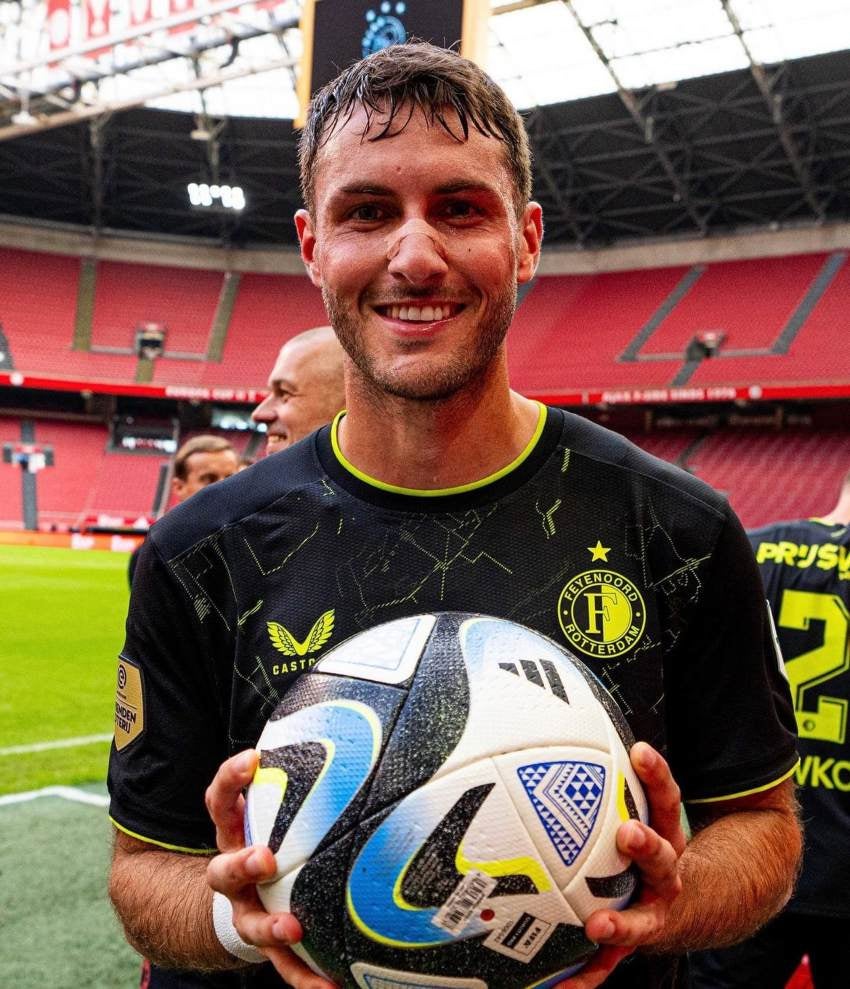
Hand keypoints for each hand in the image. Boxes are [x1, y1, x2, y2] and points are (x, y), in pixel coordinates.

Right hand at [205, 749, 337, 988]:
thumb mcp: (278, 804)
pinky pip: (284, 966)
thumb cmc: (276, 833)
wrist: (242, 900)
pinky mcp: (267, 943)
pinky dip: (304, 976)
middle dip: (241, 862)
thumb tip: (359, 722)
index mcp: (235, 831)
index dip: (230, 779)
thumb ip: (301, 773)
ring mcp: (247, 910)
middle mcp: (234, 871)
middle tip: (263, 857)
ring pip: (248, 922)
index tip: (251, 759)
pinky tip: (330, 987)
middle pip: (222, 868)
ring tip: (292, 927)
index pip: (221, 800)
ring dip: (268, 926)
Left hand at [554, 742, 685, 988]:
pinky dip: (592, 974)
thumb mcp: (646, 808)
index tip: (640, 751)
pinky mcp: (641, 939)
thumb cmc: (650, 845)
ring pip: (645, 917)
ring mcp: (658, 909)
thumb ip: (611, 779)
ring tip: (598, 925)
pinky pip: (615, 960)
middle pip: (663, 856)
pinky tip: (570, 987)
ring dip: (623, 921)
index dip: (656, 772)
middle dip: (646, 845)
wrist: (703, 902)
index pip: (666, 796)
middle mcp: (667, 871)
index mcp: (665, 832)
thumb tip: (555, 738)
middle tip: (628, 834)